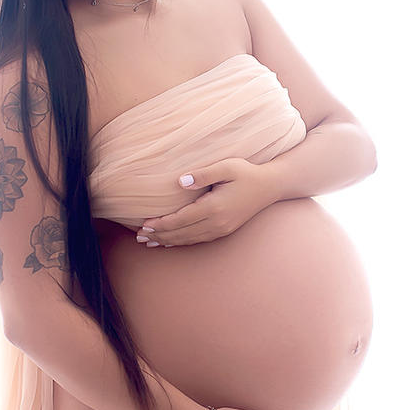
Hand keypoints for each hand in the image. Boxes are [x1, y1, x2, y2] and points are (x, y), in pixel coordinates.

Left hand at [136, 158, 270, 246]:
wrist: (270, 186)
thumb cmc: (246, 173)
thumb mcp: (227, 166)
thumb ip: (203, 173)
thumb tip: (180, 182)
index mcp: (214, 207)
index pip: (181, 219)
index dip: (161, 224)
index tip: (144, 225)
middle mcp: (217, 223)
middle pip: (181, 233)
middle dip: (159, 236)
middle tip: (139, 238)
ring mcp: (221, 229)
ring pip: (188, 239)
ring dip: (167, 241)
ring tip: (149, 242)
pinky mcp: (224, 231)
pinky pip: (198, 240)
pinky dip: (181, 242)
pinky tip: (170, 242)